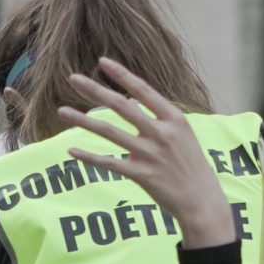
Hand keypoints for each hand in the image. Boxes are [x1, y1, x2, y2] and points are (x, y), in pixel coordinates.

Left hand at [60, 60, 235, 247]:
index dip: (122, 75)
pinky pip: (109, 163)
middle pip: (121, 106)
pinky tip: (72, 150)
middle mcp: (161, 133)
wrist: (202, 201)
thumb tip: (129, 102)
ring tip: (62, 111)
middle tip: (73, 78)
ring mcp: (150, 154)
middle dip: (95, 90)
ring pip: (109, 132)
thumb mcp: (182, 134)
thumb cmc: (191, 165)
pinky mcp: (142, 175)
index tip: (102, 61)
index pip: (143, 90)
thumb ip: (157, 117)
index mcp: (173, 118)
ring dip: (83, 121)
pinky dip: (89, 157)